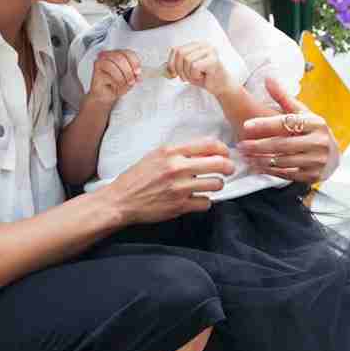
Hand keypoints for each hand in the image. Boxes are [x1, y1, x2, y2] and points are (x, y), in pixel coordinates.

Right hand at [86, 49, 141, 104]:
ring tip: (123, 85)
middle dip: (128, 72)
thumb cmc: (117, 84)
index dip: (134, 62)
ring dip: (121, 78)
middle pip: (120, 58)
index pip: (127, 53)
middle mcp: (107, 55)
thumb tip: (137, 75)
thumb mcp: (129, 78)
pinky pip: (107, 77)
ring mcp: (100, 63)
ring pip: (112, 66)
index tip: (138, 72)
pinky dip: (114, 84)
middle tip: (131, 82)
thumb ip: (134, 74)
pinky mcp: (95, 73)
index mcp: (117, 54)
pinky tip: (116, 88)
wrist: (105, 96)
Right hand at [102, 138, 234, 223]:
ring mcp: (179, 188)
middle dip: (228, 167)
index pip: (209, 144)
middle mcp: (177, 167)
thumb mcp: (155, 155)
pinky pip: (206, 202)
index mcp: (171, 151)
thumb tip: (203, 150)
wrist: (121, 200)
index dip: (222, 149)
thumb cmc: (137, 177)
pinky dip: (205, 202)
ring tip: (211, 185)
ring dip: (217, 185)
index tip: (224, 154)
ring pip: (217, 184)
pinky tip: (198, 199)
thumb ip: (177, 152)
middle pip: (219, 163)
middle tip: (228, 170)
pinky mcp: (180, 206)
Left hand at [166, 41, 236, 95]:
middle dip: (179, 69)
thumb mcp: (186, 70)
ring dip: (188, 74)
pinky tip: (202, 77)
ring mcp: (209, 51)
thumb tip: (163, 68)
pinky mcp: (213, 59)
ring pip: (187, 60)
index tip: (173, 74)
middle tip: (185, 78)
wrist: (220, 86)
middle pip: (180, 53)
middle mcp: (203, 44)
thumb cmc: (204, 77)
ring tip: (196, 77)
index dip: (171, 63)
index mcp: (195, 45)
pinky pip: (195, 66)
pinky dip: (195, 75)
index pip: (175, 49)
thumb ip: (176, 66)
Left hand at [236, 79, 338, 185]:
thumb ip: (283, 98)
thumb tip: (268, 78)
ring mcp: (317, 161)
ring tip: (245, 156)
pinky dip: (269, 171)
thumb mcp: (302, 112)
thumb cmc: (312, 130)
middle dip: (259, 145)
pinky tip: (256, 166)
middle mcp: (318, 142)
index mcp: (315, 123)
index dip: (265, 124)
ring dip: (261, 160)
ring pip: (283, 161)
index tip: (246, 125)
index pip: (287, 123)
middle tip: (241, 145)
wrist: (333, 156)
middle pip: (282, 144)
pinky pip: (287, 174)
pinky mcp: (312, 176)